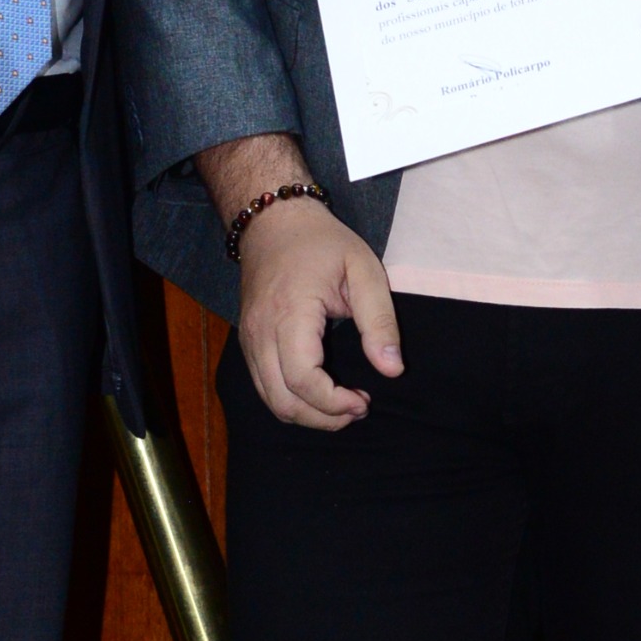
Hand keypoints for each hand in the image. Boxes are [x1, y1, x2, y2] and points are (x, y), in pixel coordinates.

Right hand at [235, 197, 403, 431]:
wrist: (273, 222)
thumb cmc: (321, 243)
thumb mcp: (364, 270)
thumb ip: (380, 321)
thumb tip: (392, 370)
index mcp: (290, 314)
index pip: (302, 380)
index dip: (334, 403)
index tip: (364, 401)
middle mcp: (260, 333)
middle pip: (283, 401)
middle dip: (323, 418)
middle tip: (358, 408)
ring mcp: (249, 340)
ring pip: (270, 400)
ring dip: (308, 414)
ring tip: (344, 404)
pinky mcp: (248, 343)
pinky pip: (264, 387)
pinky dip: (292, 401)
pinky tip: (320, 393)